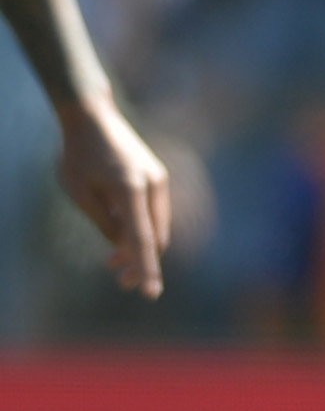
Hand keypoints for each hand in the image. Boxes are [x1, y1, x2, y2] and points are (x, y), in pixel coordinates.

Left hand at [56, 95, 171, 297]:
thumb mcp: (81, 193)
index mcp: (132, 190)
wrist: (93, 117)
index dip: (146, 269)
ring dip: (139, 246)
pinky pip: (154, 213)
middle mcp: (154, 186)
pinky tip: (120, 234)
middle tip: (119, 282)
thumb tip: (123, 247)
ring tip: (112, 262)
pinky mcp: (156, 178)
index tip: (150, 293)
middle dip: (140, 261)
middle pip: (155, 237)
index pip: (143, 239)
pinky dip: (141, 229)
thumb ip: (104, 222)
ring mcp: (159, 181)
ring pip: (156, 226)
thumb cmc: (79, 155)